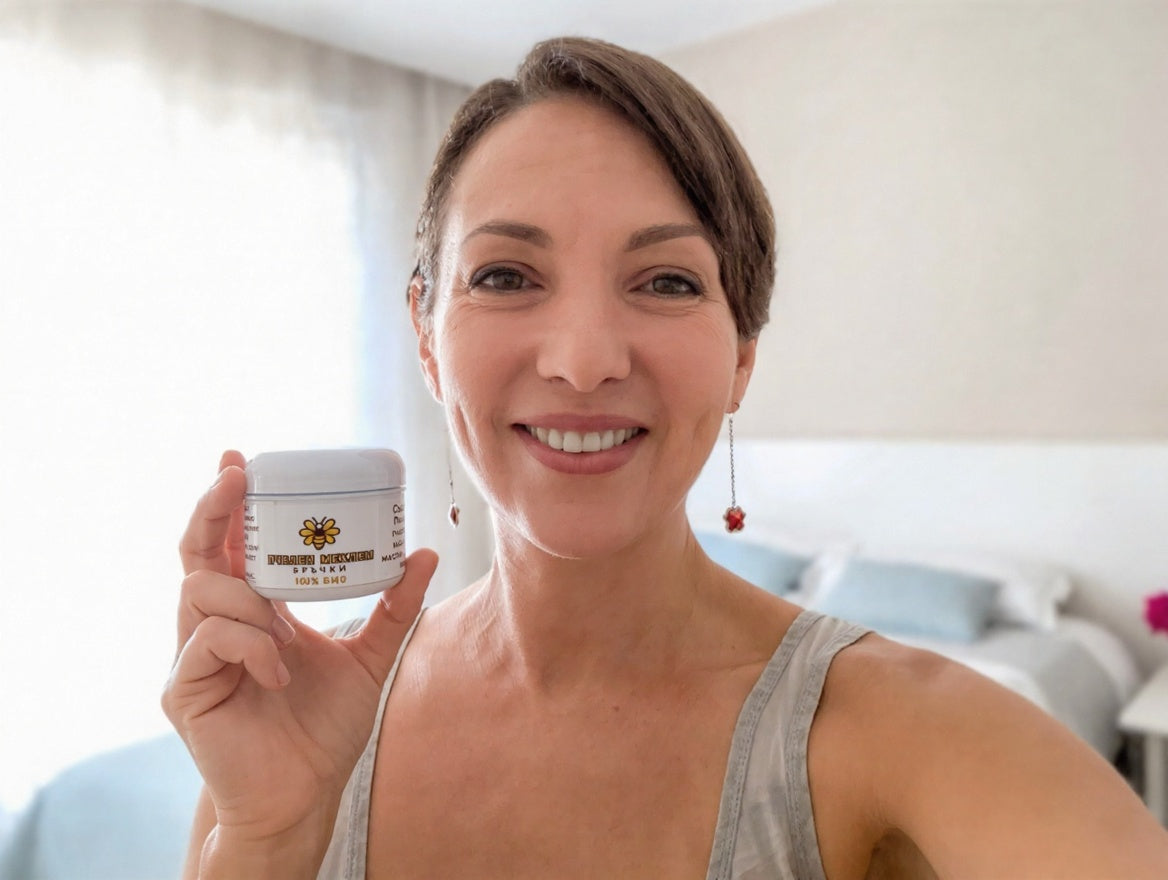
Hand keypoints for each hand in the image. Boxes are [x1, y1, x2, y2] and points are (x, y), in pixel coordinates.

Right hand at [162, 450, 436, 845]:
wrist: (304, 793)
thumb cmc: (324, 728)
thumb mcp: (369, 657)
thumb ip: (394, 607)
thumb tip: (424, 552)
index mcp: (252, 610)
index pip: (229, 545)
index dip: (228, 502)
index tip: (239, 460)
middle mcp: (215, 624)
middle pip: (196, 552)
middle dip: (212, 509)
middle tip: (235, 476)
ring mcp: (193, 656)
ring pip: (201, 591)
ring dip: (251, 599)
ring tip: (287, 630)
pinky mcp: (184, 690)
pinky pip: (209, 641)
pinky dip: (251, 644)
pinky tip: (278, 670)